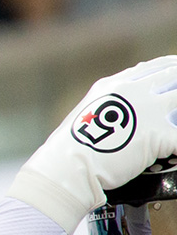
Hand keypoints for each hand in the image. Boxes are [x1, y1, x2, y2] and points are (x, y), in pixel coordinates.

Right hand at [10, 56, 176, 230]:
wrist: (68, 166)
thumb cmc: (70, 149)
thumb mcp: (88, 113)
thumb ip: (110, 107)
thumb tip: (119, 116)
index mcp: (116, 86)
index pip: (154, 68)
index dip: (171, 68)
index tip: (176, 71)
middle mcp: (135, 93)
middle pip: (174, 78)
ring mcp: (149, 112)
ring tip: (172, 127)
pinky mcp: (159, 136)